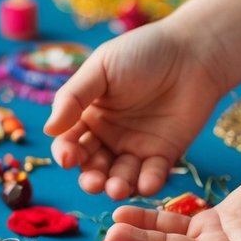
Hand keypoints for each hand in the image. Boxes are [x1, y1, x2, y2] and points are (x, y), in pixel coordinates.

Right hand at [43, 17, 225, 199]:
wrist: (193, 52)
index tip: (68, 158)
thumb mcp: (100, 69)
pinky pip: (152, 176)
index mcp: (89, 115)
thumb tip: (47, 129)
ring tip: (117, 188)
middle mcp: (109, 136)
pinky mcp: (164, 155)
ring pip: (120, 177)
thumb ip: (73, 98)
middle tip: (95, 182)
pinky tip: (146, 183)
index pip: (70, 142)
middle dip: (91, 178)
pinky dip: (148, 183)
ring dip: (116, 186)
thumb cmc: (142, 53)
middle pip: (93, 167)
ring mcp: (136, 148)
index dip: (66, 152)